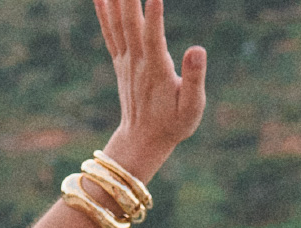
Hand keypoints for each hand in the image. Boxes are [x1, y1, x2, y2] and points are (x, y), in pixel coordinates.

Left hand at [94, 0, 206, 181]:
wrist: (142, 142)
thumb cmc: (172, 125)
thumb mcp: (191, 109)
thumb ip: (194, 80)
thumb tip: (197, 49)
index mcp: (156, 72)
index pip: (153, 37)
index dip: (153, 13)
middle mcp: (137, 63)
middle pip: (130, 23)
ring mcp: (126, 61)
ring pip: (117, 23)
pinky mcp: (120, 61)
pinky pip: (109, 32)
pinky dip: (103, 12)